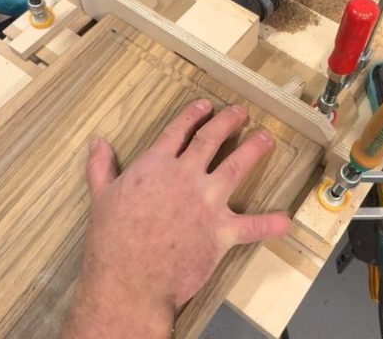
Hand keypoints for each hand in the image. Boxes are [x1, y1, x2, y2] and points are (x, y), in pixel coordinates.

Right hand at [66, 99, 289, 337]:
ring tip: (265, 138)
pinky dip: (270, 224)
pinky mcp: (221, 232)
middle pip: (211, 140)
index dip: (192, 116)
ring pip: (236, 167)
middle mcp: (186, 176)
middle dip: (228, 122)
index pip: (178, 132)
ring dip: (254, 149)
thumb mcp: (100, 196)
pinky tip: (285, 220)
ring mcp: (207, 202)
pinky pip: (252, 226)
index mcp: (156, 165)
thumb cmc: (112, 238)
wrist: (129, 276)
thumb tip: (97, 142)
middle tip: (241, 113)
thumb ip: (101, 167)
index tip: (205, 106)